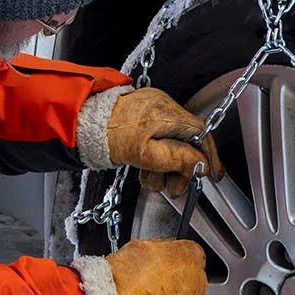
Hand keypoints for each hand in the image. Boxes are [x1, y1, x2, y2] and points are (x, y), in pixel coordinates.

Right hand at [105, 239, 206, 294]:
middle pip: (191, 283)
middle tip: (152, 290)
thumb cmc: (126, 274)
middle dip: (174, 287)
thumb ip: (157, 252)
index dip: (172, 265)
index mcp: (190, 253)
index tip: (161, 270)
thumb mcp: (140, 247)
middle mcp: (198, 279)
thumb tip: (153, 257)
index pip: (190, 256)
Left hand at [106, 88, 223, 196]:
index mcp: (167, 114)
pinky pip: (159, 140)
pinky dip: (156, 158)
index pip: (201, 133)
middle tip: (174, 186)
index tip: (211, 174)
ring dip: (166, 168)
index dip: (208, 156)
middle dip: (182, 168)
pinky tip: (146, 170)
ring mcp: (153, 112)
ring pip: (172, 144)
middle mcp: (164, 108)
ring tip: (152, 179)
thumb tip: (201, 164)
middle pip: (187, 142)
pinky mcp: (143, 118)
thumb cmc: (108, 136)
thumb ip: (176, 159)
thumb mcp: (145, 154)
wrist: (84, 124)